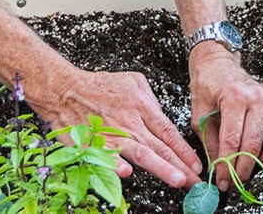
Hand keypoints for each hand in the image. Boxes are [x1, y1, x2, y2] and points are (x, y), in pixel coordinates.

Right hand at [33, 64, 200, 187]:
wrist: (65, 89)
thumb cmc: (99, 86)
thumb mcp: (133, 81)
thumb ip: (151, 99)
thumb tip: (162, 117)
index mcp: (141, 106)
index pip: (169, 132)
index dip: (184, 150)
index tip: (197, 165)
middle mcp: (130, 122)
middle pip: (160, 147)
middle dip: (181, 166)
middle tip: (195, 181)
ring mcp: (112, 134)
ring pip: (141, 154)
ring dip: (161, 168)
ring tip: (177, 180)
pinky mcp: (95, 143)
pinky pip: (108, 156)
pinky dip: (117, 165)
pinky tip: (127, 173)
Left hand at [188, 43, 262, 189]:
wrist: (217, 62)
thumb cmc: (207, 84)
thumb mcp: (199, 114)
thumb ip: (209, 142)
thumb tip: (218, 168)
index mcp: (234, 98)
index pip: (232, 140)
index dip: (227, 166)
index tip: (223, 180)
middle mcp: (257, 96)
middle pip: (255, 142)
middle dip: (245, 167)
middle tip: (236, 180)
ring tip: (261, 162)